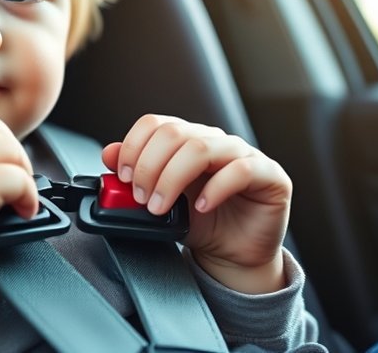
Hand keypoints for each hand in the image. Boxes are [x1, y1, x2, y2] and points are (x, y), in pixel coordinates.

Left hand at [101, 114, 291, 293]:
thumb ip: (135, 176)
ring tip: (160, 206)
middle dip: (149, 167)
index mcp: (187, 140)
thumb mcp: (159, 200)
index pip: (155, 124)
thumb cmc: (200, 223)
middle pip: (174, 133)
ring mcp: (243, 154)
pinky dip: (215, 189)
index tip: (122, 175)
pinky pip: (240, 170)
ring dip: (172, 179)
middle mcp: (214, 141)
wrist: (232, 253)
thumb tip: (109, 153)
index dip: (133, 146)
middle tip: (140, 197)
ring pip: (201, 148)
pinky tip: (201, 207)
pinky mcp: (269, 175)